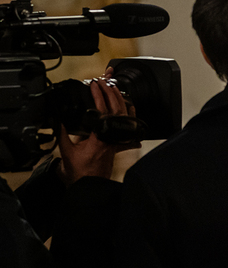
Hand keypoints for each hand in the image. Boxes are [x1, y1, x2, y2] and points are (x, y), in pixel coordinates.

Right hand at [58, 69, 131, 183]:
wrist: (89, 185)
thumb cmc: (79, 172)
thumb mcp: (66, 150)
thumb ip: (63, 133)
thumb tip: (59, 119)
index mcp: (99, 137)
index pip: (102, 111)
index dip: (98, 96)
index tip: (94, 85)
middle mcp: (111, 138)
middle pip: (116, 110)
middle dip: (111, 93)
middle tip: (104, 81)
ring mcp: (117, 141)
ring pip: (124, 116)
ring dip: (120, 100)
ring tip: (114, 88)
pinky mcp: (117, 144)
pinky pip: (126, 126)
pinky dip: (128, 114)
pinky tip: (128, 107)